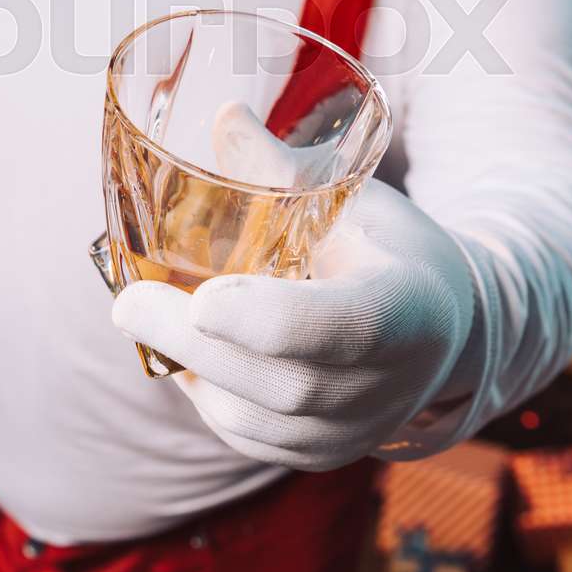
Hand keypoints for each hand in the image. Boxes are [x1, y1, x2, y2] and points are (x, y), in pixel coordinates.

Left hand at [111, 177, 478, 470]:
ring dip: (189, 368)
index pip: (336, 326)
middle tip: (126, 302)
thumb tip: (222, 114)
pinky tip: (181, 349)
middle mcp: (391, 384)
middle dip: (192, 342)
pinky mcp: (323, 457)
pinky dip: (204, 394)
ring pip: (254, 420)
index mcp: (408, 308)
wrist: (445, 330)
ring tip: (146, 314)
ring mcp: (358, 432)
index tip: (200, 296)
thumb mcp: (352, 200)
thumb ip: (283, 168)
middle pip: (281, 381)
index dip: (265, 318)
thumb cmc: (387, 248)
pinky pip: (247, 437)